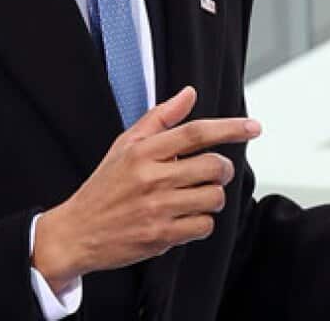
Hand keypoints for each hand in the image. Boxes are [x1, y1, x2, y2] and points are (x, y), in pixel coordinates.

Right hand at [32, 87, 260, 291]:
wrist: (77, 232)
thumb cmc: (104, 187)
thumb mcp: (125, 145)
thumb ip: (159, 118)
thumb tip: (188, 94)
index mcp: (143, 151)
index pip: (195, 132)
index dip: (229, 128)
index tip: (252, 127)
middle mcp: (151, 178)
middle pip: (213, 166)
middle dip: (223, 169)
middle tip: (215, 172)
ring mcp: (157, 208)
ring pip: (213, 198)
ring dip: (212, 198)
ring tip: (193, 197)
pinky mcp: (160, 236)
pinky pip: (203, 226)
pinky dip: (201, 223)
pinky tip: (184, 218)